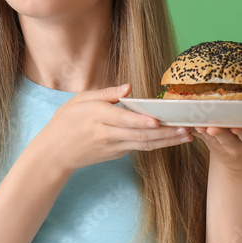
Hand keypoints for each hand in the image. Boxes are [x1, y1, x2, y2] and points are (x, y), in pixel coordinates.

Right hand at [33, 83, 193, 172]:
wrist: (54, 153)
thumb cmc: (66, 121)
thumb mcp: (80, 100)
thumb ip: (106, 93)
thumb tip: (129, 87)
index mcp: (97, 117)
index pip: (123, 120)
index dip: (141, 122)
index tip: (158, 121)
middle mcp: (107, 134)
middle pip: (140, 136)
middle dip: (165, 134)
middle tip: (187, 129)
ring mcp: (113, 147)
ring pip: (144, 145)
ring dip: (167, 141)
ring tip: (187, 135)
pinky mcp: (116, 154)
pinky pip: (139, 148)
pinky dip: (157, 144)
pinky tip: (172, 139)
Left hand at [191, 124, 241, 170]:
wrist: (239, 160)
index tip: (236, 127)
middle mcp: (235, 144)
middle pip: (226, 139)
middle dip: (220, 133)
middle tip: (212, 127)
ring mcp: (219, 144)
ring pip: (209, 138)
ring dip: (202, 131)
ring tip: (196, 123)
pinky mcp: (206, 141)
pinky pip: (197, 134)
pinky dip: (191, 127)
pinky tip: (184, 120)